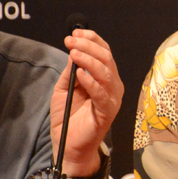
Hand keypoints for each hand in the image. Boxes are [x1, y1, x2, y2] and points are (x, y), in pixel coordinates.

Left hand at [50, 29, 123, 173]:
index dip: (92, 40)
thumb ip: (71, 71)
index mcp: (104, 78)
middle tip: (71, 40)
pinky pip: (102, 94)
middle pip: (107, 59)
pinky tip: (79, 74)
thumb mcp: (65, 88)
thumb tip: (74, 50)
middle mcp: (112, 86)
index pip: (104, 53)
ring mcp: (112, 99)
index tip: (75, 32)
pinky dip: (91, 82)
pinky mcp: (107, 112)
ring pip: (107, 73)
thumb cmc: (68, 117)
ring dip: (90, 60)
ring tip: (74, 53)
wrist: (68, 146)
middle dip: (89, 46)